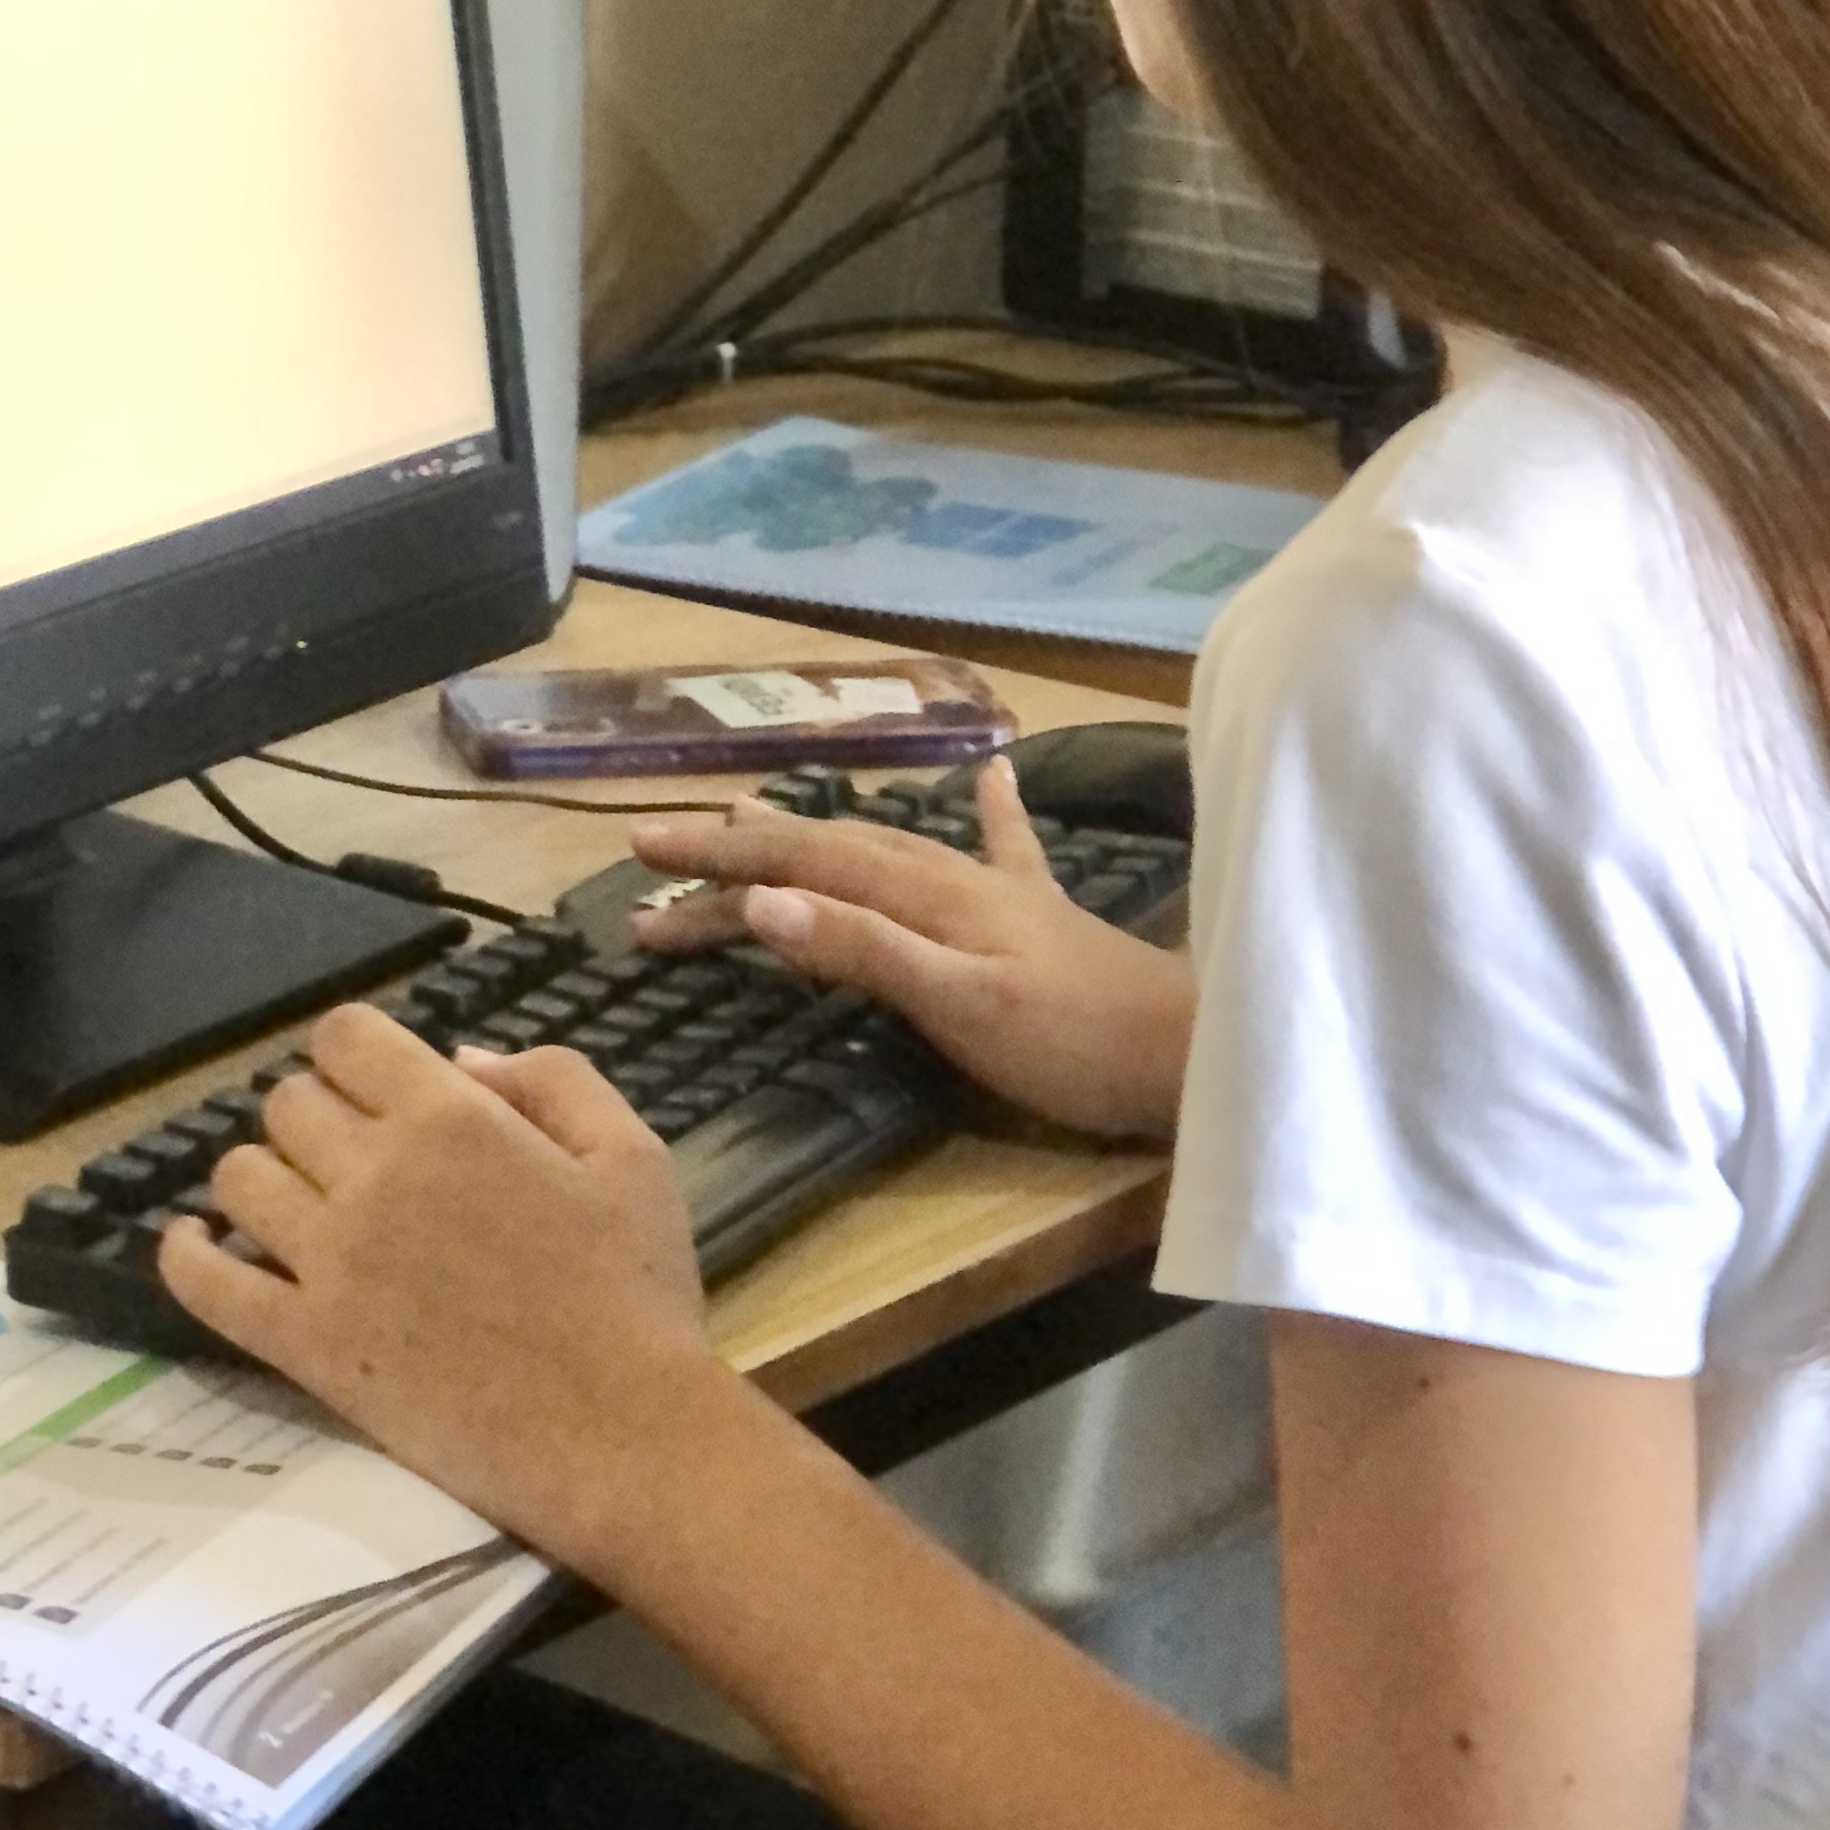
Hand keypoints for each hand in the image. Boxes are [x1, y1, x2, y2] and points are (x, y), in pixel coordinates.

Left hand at [157, 1008, 727, 1567]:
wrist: (620, 1435)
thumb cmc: (638, 1294)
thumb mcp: (631, 1154)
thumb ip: (550, 1079)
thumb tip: (459, 1059)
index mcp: (451, 1118)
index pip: (344, 1037)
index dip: (356, 1054)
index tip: (379, 1089)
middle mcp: (373, 1174)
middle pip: (287, 1104)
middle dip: (318, 1116)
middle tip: (354, 1159)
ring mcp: (328, 1260)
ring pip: (238, 1178)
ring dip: (264, 1178)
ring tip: (299, 1206)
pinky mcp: (303, 1341)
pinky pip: (205, 1282)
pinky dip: (185, 1254)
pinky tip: (193, 1243)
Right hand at [627, 759, 1194, 1137]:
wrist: (1192, 1055)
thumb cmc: (1074, 1046)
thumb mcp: (960, 1007)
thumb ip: (864, 953)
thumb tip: (764, 904)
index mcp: (925, 899)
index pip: (798, 869)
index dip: (717, 868)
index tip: (637, 866)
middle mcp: (954, 879)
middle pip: (827, 850)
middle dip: (740, 849)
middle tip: (657, 849)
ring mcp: (1000, 893)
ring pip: (884, 845)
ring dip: (814, 833)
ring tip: (753, 815)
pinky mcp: (1043, 917)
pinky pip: (1002, 847)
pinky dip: (991, 809)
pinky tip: (997, 774)